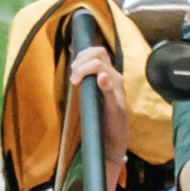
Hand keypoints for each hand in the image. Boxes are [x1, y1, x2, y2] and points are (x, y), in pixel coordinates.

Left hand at [68, 45, 129, 164]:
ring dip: (84, 68)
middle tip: (73, 77)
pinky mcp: (116, 104)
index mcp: (110, 74)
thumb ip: (89, 79)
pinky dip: (104, 81)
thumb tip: (76, 64)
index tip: (73, 70)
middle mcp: (115, 78)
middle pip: (98, 53)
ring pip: (100, 65)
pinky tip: (101, 79)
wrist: (113, 138)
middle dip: (81, 60)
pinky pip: (110, 88)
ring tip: (76, 81)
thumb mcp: (95, 93)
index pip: (97, 51)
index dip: (82, 55)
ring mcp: (116, 89)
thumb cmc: (102, 116)